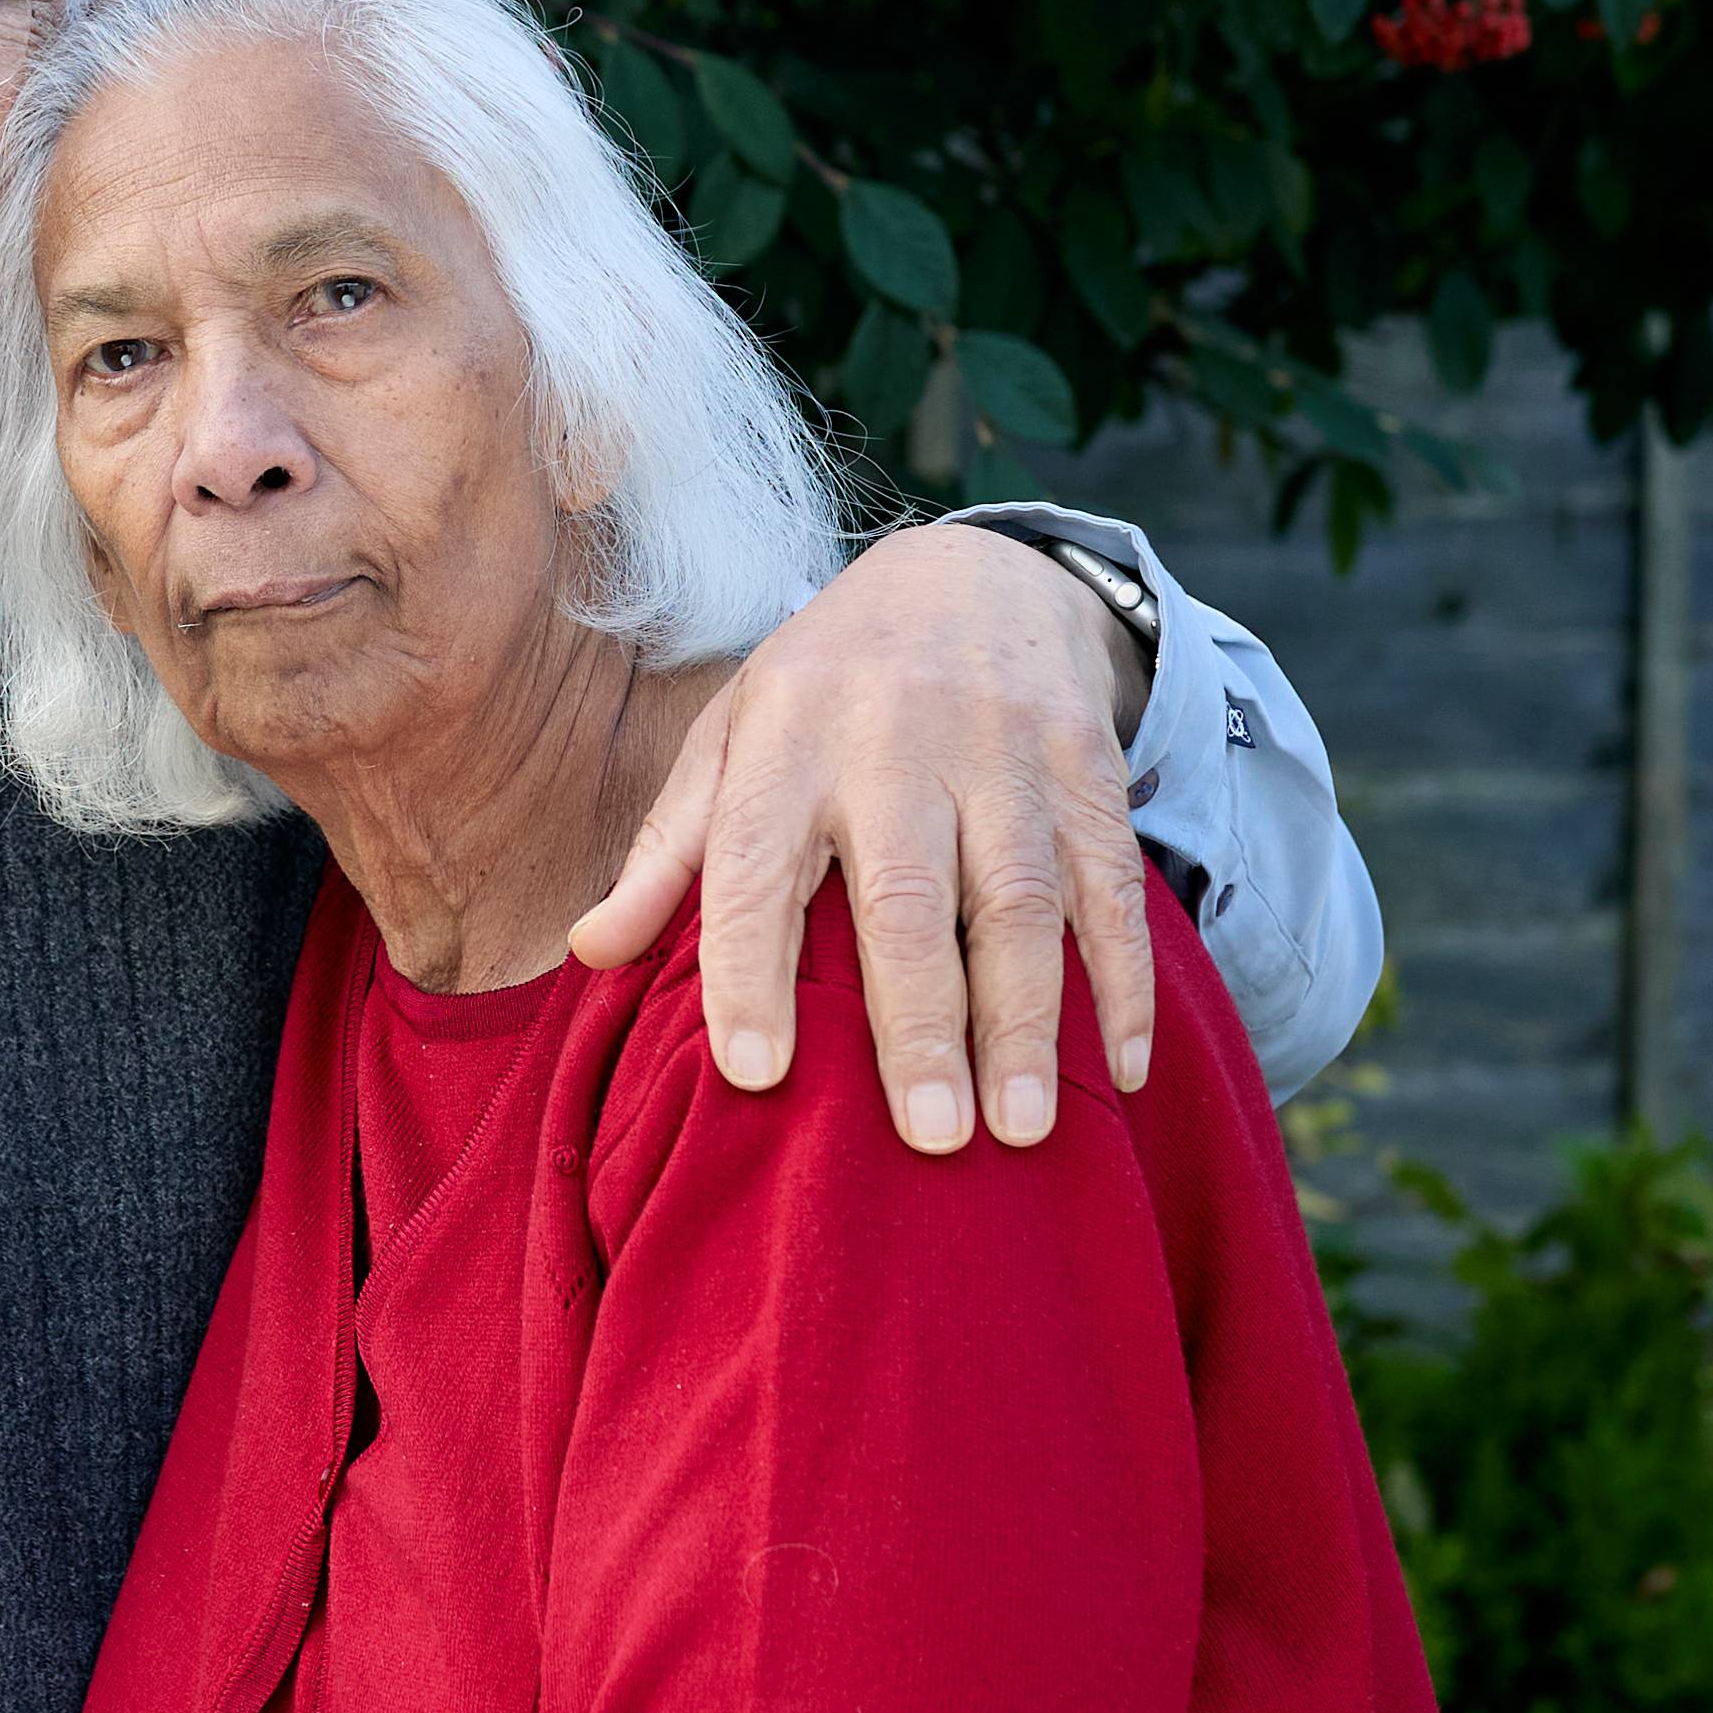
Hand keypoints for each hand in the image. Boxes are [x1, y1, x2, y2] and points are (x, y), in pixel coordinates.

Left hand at [573, 523, 1155, 1152]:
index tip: (754, 1073)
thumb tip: (589, 952)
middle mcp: (893, 741)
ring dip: (1027, 1022)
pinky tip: (1120, 1066)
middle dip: (921, 1025)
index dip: (747, 971)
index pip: (753, 868)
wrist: (973, 574)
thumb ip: (669, 849)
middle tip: (928, 1138)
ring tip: (1024, 1129)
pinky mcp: (1089, 763)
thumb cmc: (824, 688)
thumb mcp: (731, 738)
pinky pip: (1112, 882)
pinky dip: (1123, 978)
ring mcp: (1002, 750)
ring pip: (1021, 900)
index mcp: (784, 742)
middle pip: (907, 900)